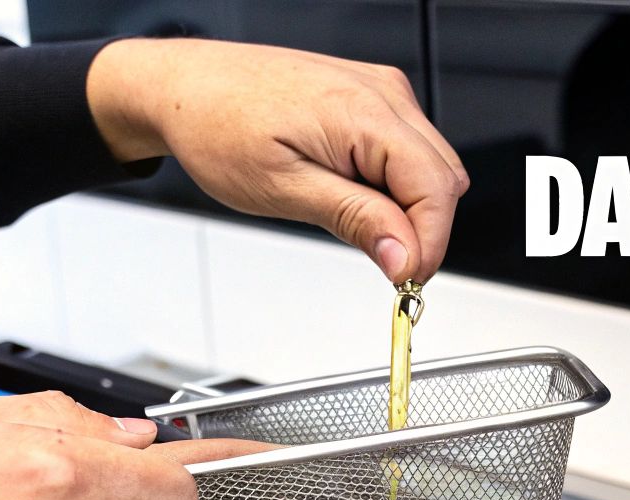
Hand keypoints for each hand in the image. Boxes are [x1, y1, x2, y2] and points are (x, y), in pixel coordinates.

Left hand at [88, 38, 468, 283]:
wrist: (185, 88)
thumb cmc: (217, 127)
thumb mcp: (284, 190)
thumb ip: (355, 220)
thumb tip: (405, 255)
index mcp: (364, 112)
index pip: (435, 189)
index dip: (429, 244)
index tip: (406, 282)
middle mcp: (382, 93)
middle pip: (444, 179)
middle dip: (422, 229)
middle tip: (383, 264)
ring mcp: (380, 91)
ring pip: (431, 167)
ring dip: (407, 208)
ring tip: (353, 220)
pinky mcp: (371, 97)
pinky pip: (407, 150)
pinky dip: (393, 185)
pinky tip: (352, 193)